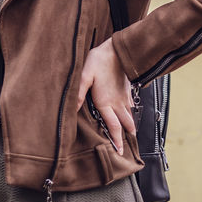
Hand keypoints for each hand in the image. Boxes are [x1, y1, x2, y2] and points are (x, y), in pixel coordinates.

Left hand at [75, 38, 135, 155]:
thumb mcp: (85, 75)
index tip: (119, 151)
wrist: (118, 50)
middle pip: (125, 125)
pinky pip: (130, 106)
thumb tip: (72, 109)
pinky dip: (130, 114)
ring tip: (129, 136)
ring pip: (129, 116)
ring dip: (129, 127)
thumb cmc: (100, 61)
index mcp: (105, 102)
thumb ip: (78, 93)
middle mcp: (117, 103)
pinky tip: (128, 114)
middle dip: (126, 138)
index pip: (113, 127)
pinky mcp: (127, 90)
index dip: (117, 140)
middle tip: (126, 150)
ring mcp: (124, 97)